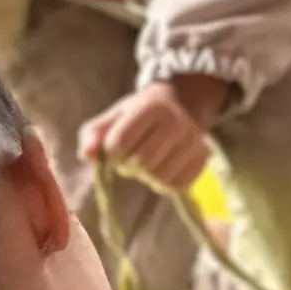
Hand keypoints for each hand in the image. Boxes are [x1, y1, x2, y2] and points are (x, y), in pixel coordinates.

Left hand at [76, 79, 218, 191]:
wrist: (181, 104)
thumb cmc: (139, 114)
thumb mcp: (113, 116)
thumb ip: (92, 134)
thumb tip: (87, 155)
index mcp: (151, 107)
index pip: (119, 143)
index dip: (112, 153)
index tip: (116, 148)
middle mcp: (177, 122)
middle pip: (141, 163)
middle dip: (129, 166)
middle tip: (130, 159)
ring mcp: (194, 140)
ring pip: (159, 177)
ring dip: (146, 177)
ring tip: (146, 165)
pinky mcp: (203, 157)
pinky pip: (178, 185)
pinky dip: (164, 184)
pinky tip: (161, 171)